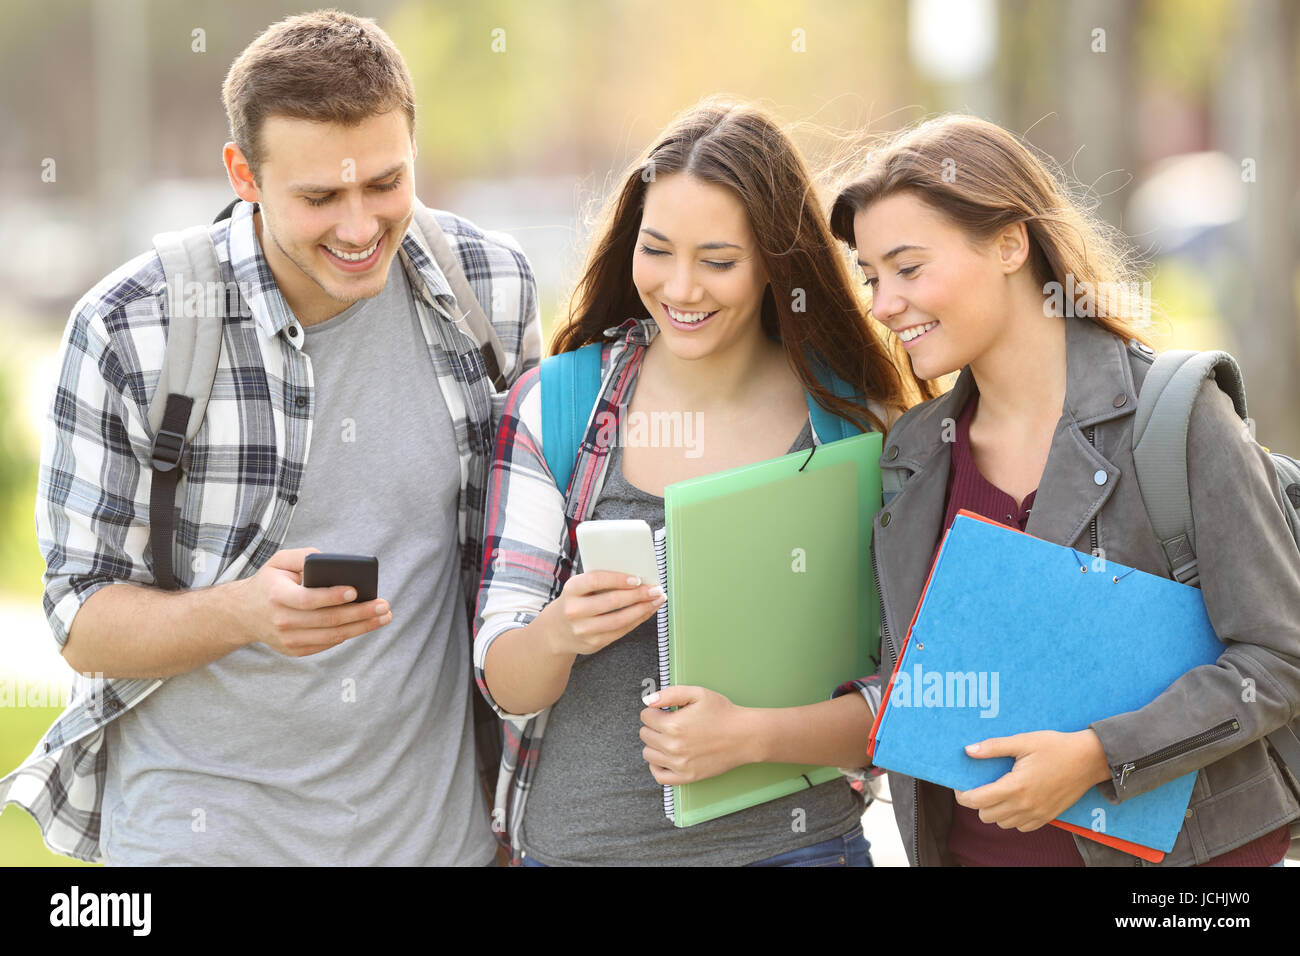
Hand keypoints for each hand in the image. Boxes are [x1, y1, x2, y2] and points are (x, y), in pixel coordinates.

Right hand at [230, 547, 391, 656]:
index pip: (309, 599)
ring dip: (362, 627)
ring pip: (332, 636)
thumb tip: (332, 561)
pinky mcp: (295, 650)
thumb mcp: (279, 561)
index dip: (333, 596)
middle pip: (328, 620)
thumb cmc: (269, 582)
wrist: (242, 613)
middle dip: (360, 613)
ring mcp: (288, 640)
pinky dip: (348, 634)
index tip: (355, 591)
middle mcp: (282, 621)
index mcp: (277, 596)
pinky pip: (327, 643)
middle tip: (383, 605)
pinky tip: (365, 624)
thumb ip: (304, 556)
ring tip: (383, 617)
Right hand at [538, 570, 663, 657]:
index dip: (618, 579)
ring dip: (643, 609)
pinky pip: (621, 631)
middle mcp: (574, 610)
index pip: (595, 580)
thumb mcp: (579, 588)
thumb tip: (637, 577)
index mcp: (571, 589)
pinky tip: (647, 611)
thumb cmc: (576, 601)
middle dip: (638, 595)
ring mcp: (583, 630)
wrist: (556, 631)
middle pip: (612, 601)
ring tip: (657, 600)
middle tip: (656, 589)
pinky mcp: (594, 643)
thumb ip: (601, 581)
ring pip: (620, 619)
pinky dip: (638, 620)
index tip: (637, 579)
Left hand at [639, 685, 758, 784]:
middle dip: (654, 726)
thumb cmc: (723, 713)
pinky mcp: (687, 777)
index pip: (645, 716)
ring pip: (648, 754)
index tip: (665, 711)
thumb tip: (648, 701)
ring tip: (669, 738)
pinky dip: (657, 766)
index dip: (655, 710)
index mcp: (673, 725)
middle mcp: (673, 747)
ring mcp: (679, 764)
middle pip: (645, 735)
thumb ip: (670, 694)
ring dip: (654, 744)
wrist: (744, 736)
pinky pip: (659, 776)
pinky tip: (665, 757)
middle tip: (669, 723)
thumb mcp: (697, 693)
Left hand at [953, 729, 1110, 830]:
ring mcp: (1037, 814)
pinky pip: (1021, 827)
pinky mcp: (1048, 817)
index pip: (976, 801)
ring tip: (999, 792)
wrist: (1089, 760)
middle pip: (986, 816)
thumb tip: (968, 751)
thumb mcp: (1023, 741)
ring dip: (995, 811)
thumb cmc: (1056, 747)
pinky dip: (1013, 818)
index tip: (960, 785)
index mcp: (1015, 786)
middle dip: (978, 802)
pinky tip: (1016, 800)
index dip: (962, 795)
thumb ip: (994, 747)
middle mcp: (1025, 805)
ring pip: (1002, 823)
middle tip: (981, 786)